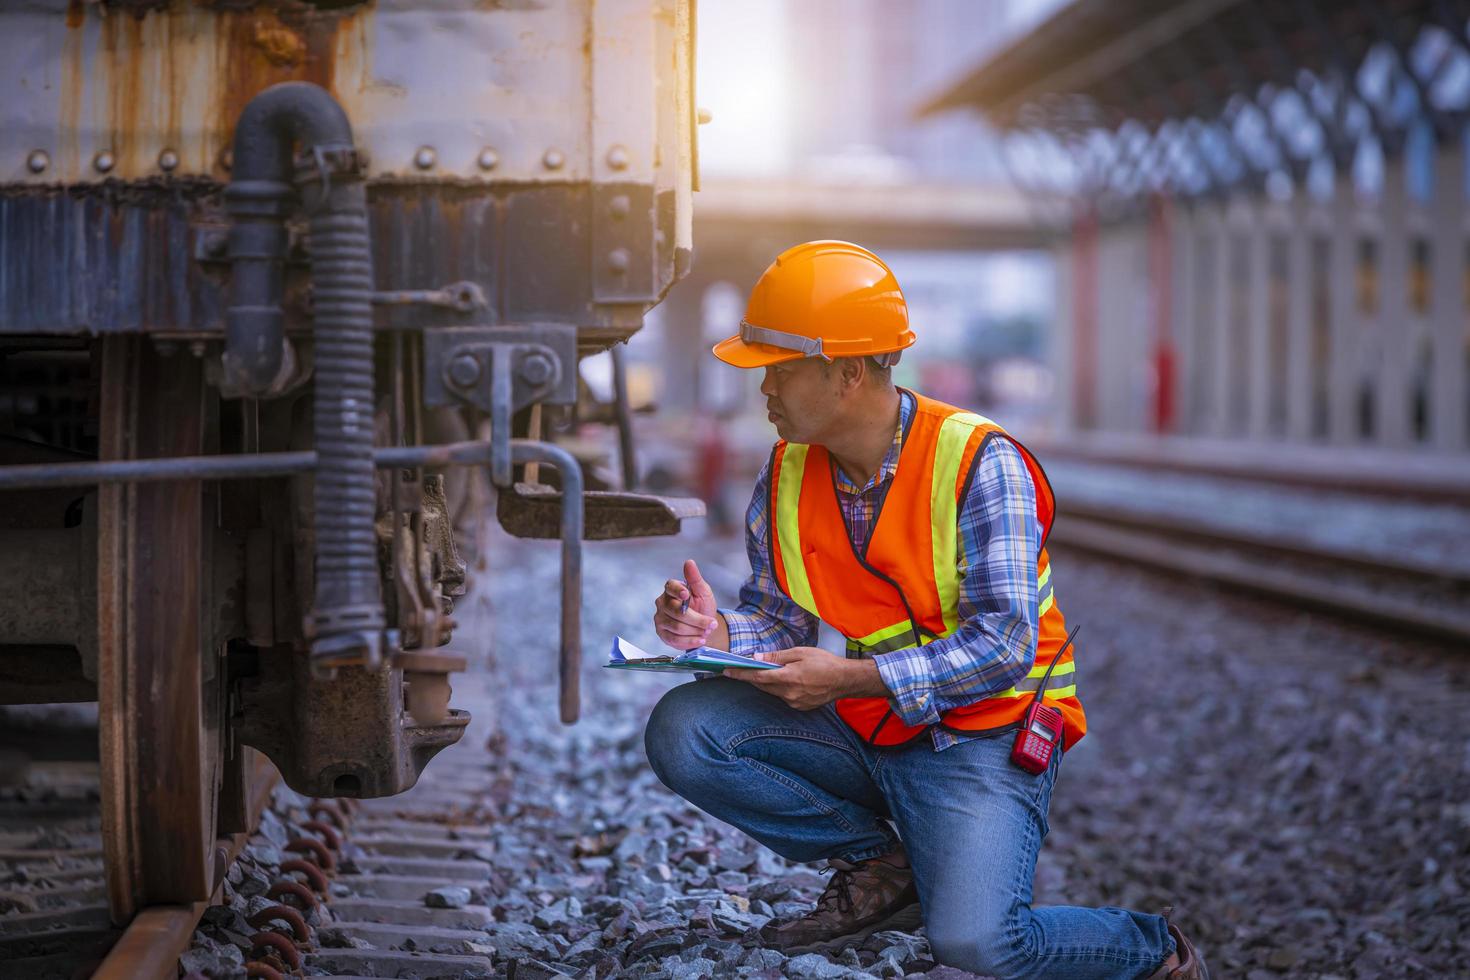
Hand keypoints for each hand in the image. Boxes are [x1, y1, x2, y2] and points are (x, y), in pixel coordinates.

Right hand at [653, 559, 719, 649]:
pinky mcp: (662, 634)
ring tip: (707, 631)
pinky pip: (675, 639)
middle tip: (711, 624)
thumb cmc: (702, 606)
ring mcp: (660, 619)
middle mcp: (662, 603)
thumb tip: (689, 562)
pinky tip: (700, 640)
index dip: (678, 591)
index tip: (687, 594)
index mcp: (670, 589)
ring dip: (696, 631)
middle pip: (677, 612)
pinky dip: (690, 641)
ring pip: (677, 627)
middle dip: (697, 620)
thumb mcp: (703, 592)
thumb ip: (695, 579)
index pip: (670, 587)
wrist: (703, 626)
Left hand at [724, 646, 883, 710]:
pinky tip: (784, 680)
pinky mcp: (800, 707)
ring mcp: (794, 702)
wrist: (845, 680)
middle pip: (762, 685)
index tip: (727, 670)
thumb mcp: (800, 652)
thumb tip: (757, 657)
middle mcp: (789, 693)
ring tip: (765, 671)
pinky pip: (783, 697)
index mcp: (788, 677)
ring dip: (766, 682)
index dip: (740, 673)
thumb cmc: (825, 662)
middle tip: (741, 668)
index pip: (758, 676)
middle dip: (751, 676)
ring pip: (772, 691)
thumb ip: (777, 656)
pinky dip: (779, 688)